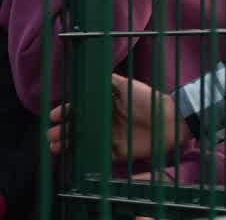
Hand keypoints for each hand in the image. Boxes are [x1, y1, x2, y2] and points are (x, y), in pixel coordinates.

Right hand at [48, 74, 192, 160]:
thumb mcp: (127, 86)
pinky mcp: (117, 153)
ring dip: (68, 143)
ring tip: (55, 146)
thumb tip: (90, 73)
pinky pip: (97, 156)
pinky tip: (71, 157)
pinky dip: (84, 156)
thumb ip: (109, 81)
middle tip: (51, 134)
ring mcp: (110, 137)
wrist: (169, 121)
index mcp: (106, 105)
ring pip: (83, 141)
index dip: (67, 112)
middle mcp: (106, 121)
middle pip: (78, 126)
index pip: (81, 109)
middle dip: (62, 130)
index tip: (55, 115)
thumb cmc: (149, 100)